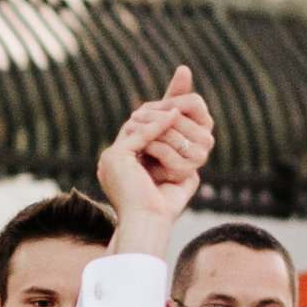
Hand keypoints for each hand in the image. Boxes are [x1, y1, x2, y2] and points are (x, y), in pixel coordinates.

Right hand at [97, 67, 215, 251]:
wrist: (148, 225)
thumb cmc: (162, 211)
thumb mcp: (176, 182)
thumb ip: (181, 166)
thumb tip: (196, 156)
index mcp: (123, 165)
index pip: (143, 133)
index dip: (160, 116)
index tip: (177, 99)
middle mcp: (113, 159)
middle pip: (139, 124)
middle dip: (161, 106)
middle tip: (181, 81)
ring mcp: (111, 157)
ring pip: (138, 126)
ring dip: (160, 116)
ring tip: (180, 106)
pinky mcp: (115, 157)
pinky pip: (139, 134)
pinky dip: (157, 125)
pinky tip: (174, 115)